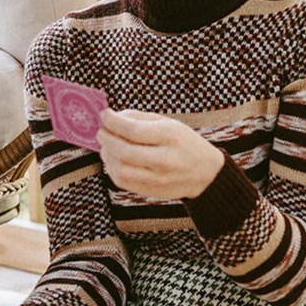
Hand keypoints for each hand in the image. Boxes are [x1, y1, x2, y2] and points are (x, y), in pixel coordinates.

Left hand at [97, 108, 223, 199]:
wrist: (205, 173)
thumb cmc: (184, 143)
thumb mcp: (169, 124)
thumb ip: (140, 119)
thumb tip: (111, 117)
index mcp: (171, 137)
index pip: (134, 130)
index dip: (113, 122)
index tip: (104, 115)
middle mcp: (165, 160)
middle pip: (124, 152)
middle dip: (106, 139)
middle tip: (100, 131)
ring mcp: (158, 178)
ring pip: (120, 170)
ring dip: (107, 156)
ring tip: (107, 146)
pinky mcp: (151, 191)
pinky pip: (123, 182)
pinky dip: (113, 169)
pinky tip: (115, 160)